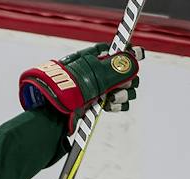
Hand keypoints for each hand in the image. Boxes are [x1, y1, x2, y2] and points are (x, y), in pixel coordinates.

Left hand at [19, 42, 142, 133]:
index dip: (126, 52)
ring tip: (112, 98)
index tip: (137, 55)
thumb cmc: (67, 93)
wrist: (52, 118)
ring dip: (123, 93)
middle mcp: (95, 72)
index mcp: (90, 58)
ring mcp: (96, 89)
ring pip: (123, 88)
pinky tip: (110, 105)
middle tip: (123, 83)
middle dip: (127, 77)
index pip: (114, 50)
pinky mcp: (96, 104)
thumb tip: (134, 58)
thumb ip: (115, 68)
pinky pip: (117, 103)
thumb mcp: (93, 76)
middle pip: (123, 70)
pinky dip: (118, 105)